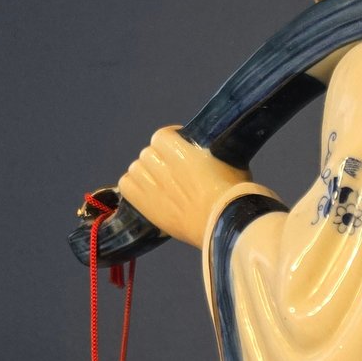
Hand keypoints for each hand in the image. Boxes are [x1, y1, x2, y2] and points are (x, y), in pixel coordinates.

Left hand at [115, 126, 248, 248]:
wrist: (225, 224)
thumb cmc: (235, 193)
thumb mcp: (231, 162)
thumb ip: (211, 154)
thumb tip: (207, 152)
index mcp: (181, 151)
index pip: (162, 136)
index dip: (171, 140)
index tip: (181, 148)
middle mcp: (163, 166)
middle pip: (149, 153)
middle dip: (160, 159)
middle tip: (174, 171)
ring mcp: (152, 187)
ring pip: (136, 168)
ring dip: (146, 173)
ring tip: (160, 183)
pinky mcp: (146, 206)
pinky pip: (126, 186)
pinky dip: (135, 186)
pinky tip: (148, 193)